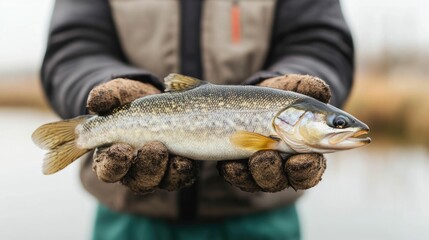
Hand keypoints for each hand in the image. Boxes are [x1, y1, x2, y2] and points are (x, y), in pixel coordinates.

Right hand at [87, 78, 197, 193]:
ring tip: (169, 150)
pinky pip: (181, 177)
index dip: (114, 164)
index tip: (123, 149)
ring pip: (159, 181)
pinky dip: (183, 171)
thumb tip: (94, 102)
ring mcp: (156, 170)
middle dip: (145, 166)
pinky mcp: (177, 167)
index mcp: (110, 155)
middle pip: (136, 181)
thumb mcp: (117, 93)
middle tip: (153, 146)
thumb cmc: (129, 99)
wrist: (156, 96)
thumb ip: (106, 96)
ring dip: (164, 170)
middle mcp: (133, 169)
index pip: (107, 171)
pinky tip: (185, 159)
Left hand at [218, 74, 330, 191]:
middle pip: (282, 180)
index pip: (310, 171)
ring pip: (259, 181)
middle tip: (269, 156)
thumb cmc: (281, 99)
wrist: (252, 101)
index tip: (300, 160)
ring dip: (256, 171)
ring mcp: (260, 169)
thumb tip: (323, 90)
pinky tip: (229, 164)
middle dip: (275, 172)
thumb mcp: (292, 88)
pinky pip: (237, 177)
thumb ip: (308, 89)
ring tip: (253, 156)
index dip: (306, 170)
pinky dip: (233, 172)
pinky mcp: (239, 168)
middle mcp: (283, 166)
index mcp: (305, 153)